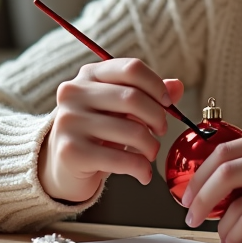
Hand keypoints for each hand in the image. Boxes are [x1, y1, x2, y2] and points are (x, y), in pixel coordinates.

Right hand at [39, 58, 183, 202]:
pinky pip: (121, 159)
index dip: (156, 85)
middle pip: (133, 98)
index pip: (131, 69)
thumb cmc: (97, 131)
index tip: (167, 103)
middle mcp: (74, 93)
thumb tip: (177, 86)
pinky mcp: (71, 151)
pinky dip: (140, 168)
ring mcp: (69, 121)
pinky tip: (143, 174)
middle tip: (161, 131)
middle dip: (157, 117)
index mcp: (89, 75)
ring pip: (131, 130)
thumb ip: (148, 95)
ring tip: (150, 153)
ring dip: (151, 146)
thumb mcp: (120, 108)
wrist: (63, 166)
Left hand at [180, 131, 241, 242]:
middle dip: (200, 197)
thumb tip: (218, 185)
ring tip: (222, 237)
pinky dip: (235, 237)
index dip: (201, 172)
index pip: (227, 149)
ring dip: (221, 225)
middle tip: (192, 214)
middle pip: (225, 172)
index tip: (189, 191)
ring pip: (237, 203)